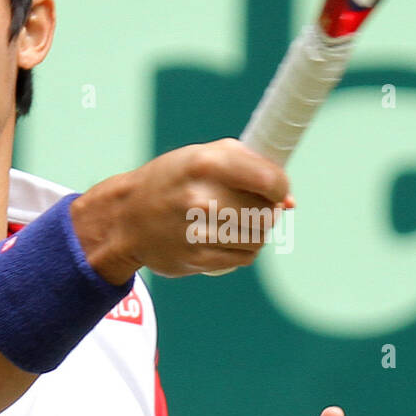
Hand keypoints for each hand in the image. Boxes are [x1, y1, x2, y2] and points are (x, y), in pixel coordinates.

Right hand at [71, 139, 292, 280]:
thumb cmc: (172, 181)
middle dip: (267, 210)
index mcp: (206, 164)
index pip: (270, 180)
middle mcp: (203, 198)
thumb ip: (250, 167)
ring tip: (236, 221)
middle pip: (267, 213)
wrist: (126, 218)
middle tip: (249, 206)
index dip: (280, 187)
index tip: (276, 190)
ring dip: (256, 231)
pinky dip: (243, 248)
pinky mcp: (198, 258)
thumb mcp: (203, 157)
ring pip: (259, 238)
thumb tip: (290, 202)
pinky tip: (226, 237)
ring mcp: (200, 232)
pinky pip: (244, 257)